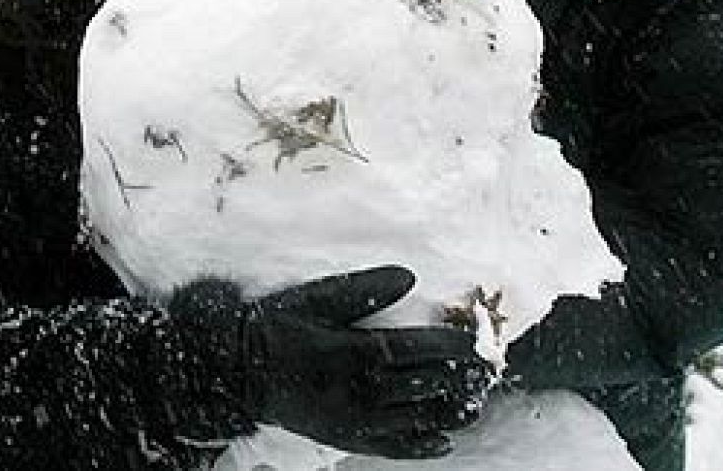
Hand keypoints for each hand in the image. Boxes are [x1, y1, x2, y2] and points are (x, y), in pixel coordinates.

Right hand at [170, 265, 490, 458]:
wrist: (238, 370)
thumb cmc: (276, 326)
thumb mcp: (315, 297)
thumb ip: (363, 288)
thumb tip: (409, 275)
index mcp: (360, 351)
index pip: (422, 349)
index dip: (453, 346)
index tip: (475, 342)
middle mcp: (365, 390)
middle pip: (428, 385)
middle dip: (460, 378)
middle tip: (484, 372)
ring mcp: (359, 419)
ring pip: (419, 419)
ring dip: (451, 412)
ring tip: (474, 405)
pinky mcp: (348, 438)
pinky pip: (394, 447)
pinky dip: (423, 445)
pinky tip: (443, 442)